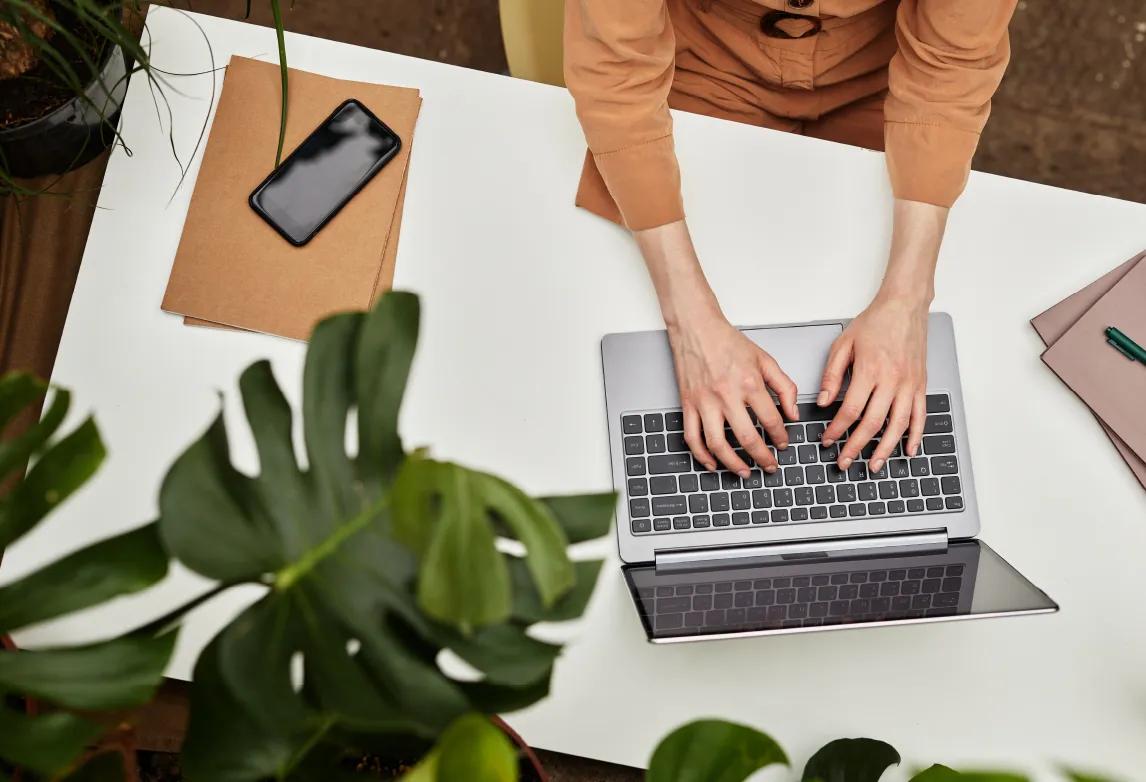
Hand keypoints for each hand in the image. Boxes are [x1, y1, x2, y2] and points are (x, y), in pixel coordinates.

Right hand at [632, 219, 796, 475]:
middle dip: (762, 458)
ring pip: (718, 444)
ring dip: (732, 463)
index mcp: (749, 383)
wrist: (697, 328)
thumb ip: (784, 386)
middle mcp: (726, 395)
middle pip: (747, 437)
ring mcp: (704, 402)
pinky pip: (692, 437)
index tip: (783, 445)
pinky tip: (712, 463)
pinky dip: (702, 455)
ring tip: (744, 472)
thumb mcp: (765, 359)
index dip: (780, 437)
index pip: (771, 420)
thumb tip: (793, 413)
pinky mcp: (688, 404)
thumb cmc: (728, 342)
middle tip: (769, 466)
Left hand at [818, 297, 929, 473]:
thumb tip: (822, 401)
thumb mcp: (843, 344)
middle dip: (856, 446)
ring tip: (873, 465)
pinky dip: (916, 436)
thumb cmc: (875, 322)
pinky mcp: (921, 385)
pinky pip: (921, 416)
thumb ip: (832, 375)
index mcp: (870, 370)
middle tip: (844, 462)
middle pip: (873, 423)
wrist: (905, 306)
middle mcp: (892, 380)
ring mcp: (910, 385)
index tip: (827, 440)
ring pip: (898, 426)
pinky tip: (908, 450)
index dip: (836, 429)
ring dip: (885, 449)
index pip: (850, 410)